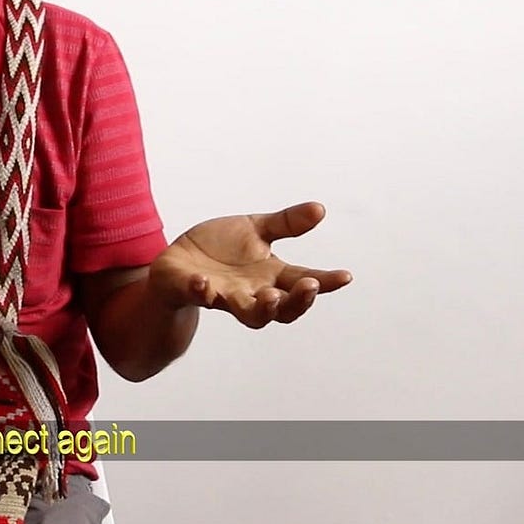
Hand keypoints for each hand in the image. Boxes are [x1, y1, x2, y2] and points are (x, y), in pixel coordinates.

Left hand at [149, 201, 351, 328]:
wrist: (178, 262)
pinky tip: (203, 282)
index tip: (345, 276)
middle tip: (308, 286)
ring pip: (248, 314)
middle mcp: (251, 293)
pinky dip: (201, 290)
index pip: (302, 282)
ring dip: (260, 308)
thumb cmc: (222, 250)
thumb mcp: (255, 229)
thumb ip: (286, 224)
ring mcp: (222, 296)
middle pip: (282, 309)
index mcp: (270, 276)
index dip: (325, 282)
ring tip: (269, 297)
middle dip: (297, 301)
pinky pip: (197, 295)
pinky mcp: (191, 291)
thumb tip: (320, 209)